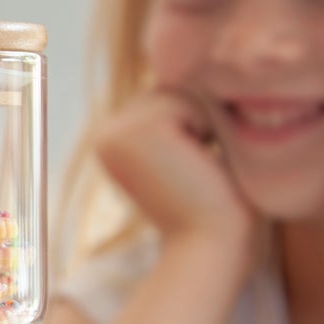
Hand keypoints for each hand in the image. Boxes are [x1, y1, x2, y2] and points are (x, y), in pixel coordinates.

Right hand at [94, 88, 256, 249]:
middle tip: (201, 169)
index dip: (200, 124)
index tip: (199, 169)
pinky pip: (187, 99)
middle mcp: (106, 134)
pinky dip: (208, 126)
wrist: (212, 246)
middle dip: (202, 119)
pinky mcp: (134, 131)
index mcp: (115, 141)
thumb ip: (187, 117)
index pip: (169, 98)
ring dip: (207, 123)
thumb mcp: (195, 154)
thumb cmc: (217, 209)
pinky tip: (200, 163)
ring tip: (200, 167)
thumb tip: (202, 78)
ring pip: (180, 91)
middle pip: (172, 88)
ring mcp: (114, 132)